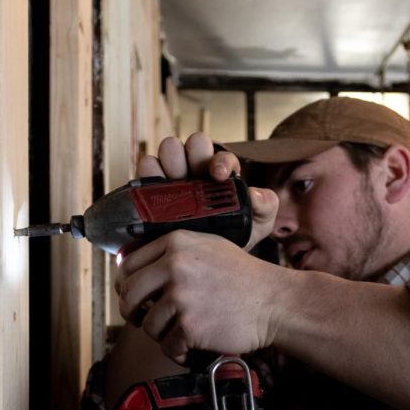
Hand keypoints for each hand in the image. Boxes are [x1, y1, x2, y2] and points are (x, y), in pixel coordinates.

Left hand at [114, 229, 283, 362]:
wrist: (274, 301)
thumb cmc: (245, 277)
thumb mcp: (209, 247)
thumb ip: (174, 252)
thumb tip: (135, 267)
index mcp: (176, 243)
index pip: (127, 264)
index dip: (126, 284)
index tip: (134, 295)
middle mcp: (175, 266)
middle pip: (129, 295)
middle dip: (133, 312)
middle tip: (144, 318)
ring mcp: (181, 297)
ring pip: (148, 325)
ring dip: (161, 334)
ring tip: (181, 332)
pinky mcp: (190, 326)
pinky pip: (167, 346)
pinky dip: (178, 352)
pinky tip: (191, 347)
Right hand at [137, 132, 277, 249]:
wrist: (206, 264)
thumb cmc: (234, 237)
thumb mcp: (257, 223)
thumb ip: (265, 205)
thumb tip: (255, 194)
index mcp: (219, 172)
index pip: (218, 154)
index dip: (218, 160)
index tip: (219, 176)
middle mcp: (194, 170)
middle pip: (187, 144)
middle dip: (188, 155)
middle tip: (190, 176)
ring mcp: (171, 178)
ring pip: (165, 152)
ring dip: (167, 163)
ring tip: (172, 183)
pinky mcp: (152, 191)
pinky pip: (145, 171)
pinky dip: (147, 177)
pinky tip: (154, 194)